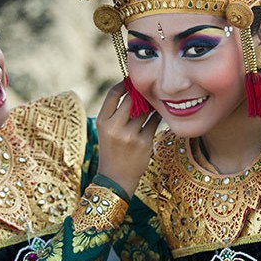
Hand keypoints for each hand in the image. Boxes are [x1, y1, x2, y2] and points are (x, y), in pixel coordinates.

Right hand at [96, 82, 161, 197]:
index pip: (113, 93)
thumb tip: (134, 88)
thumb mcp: (106, 130)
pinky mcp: (144, 143)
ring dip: (151, 104)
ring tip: (153, 103)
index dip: (125, 84)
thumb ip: (116, 111)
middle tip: (147, 91)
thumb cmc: (113, 149)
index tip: (132, 82)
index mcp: (102, 121)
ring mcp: (130, 136)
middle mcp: (114, 127)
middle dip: (140, 93)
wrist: (115, 179)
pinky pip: (155, 122)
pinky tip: (158, 116)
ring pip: (146, 110)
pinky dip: (157, 116)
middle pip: (131, 99)